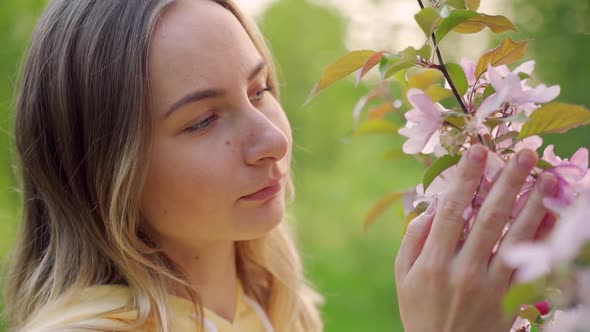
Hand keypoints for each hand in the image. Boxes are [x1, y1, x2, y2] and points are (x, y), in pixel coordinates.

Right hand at [394, 145, 557, 331]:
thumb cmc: (419, 310)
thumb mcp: (403, 276)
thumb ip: (413, 239)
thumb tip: (432, 207)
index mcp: (433, 261)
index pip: (451, 210)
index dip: (465, 178)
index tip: (477, 151)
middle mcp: (462, 270)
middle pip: (489, 218)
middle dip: (507, 183)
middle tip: (524, 155)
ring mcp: (489, 285)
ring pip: (515, 239)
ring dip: (534, 205)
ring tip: (548, 178)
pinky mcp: (507, 298)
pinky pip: (529, 265)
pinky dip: (543, 240)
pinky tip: (554, 217)